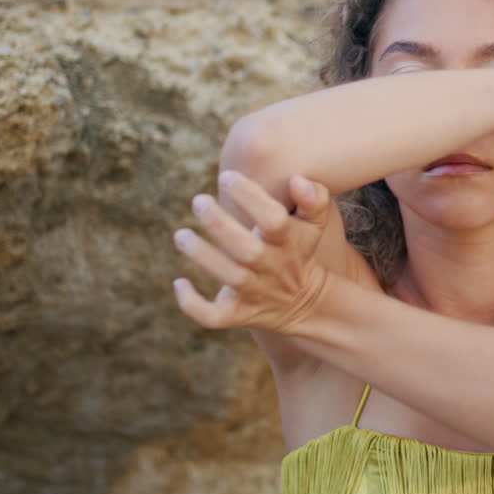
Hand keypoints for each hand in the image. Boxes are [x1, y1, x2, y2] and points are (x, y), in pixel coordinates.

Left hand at [172, 170, 332, 332]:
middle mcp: (272, 268)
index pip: (273, 220)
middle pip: (247, 251)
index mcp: (289, 242)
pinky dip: (193, 305)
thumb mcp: (314, 225)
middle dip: (221, 226)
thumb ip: (313, 199)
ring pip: (229, 278)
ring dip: (203, 257)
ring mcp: (255, 293)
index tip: (227, 176)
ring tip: (181, 234)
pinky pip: (214, 317)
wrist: (306, 303)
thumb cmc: (300, 250)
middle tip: (198, 200)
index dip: (251, 198)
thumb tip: (297, 180)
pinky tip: (179, 282)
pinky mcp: (239, 314)